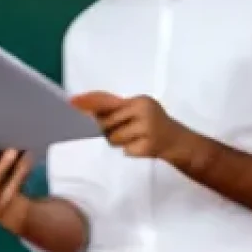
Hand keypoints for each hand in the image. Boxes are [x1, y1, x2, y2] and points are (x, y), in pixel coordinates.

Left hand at [71, 91, 193, 160]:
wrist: (180, 143)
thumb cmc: (152, 126)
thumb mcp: (137, 111)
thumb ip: (114, 108)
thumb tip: (84, 106)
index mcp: (139, 101)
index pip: (108, 101)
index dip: (89, 102)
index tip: (71, 102)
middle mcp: (143, 110)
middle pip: (106, 123)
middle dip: (108, 129)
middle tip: (125, 130)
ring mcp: (147, 128)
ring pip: (113, 138)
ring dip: (119, 142)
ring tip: (134, 139)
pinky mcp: (148, 146)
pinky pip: (125, 151)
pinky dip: (130, 151)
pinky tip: (141, 146)